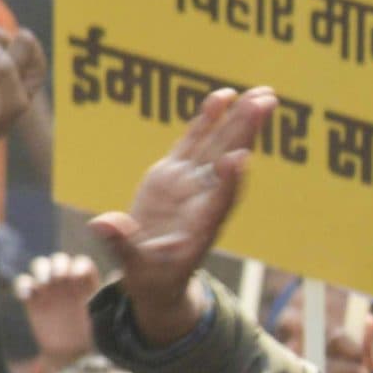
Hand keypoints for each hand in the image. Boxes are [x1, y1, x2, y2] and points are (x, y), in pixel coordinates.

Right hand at [14, 253, 102, 372]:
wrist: (71, 354)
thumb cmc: (92, 336)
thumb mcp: (103, 319)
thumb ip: (107, 303)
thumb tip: (115, 284)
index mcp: (86, 283)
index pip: (81, 263)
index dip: (79, 265)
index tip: (78, 275)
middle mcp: (67, 281)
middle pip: (59, 259)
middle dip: (59, 264)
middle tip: (59, 276)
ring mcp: (49, 288)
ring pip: (40, 265)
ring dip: (41, 269)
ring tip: (44, 282)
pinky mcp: (32, 298)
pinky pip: (23, 282)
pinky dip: (22, 285)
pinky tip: (26, 295)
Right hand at [89, 85, 276, 346]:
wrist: (157, 276)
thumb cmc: (152, 278)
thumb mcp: (136, 269)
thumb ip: (123, 245)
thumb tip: (104, 224)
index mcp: (199, 227)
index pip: (218, 202)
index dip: (229, 181)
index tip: (241, 158)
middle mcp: (203, 201)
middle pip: (228, 162)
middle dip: (246, 133)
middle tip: (267, 103)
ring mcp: (192, 184)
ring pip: (219, 147)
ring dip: (239, 120)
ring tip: (260, 93)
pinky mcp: (176, 174)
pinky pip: (196, 143)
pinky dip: (209, 120)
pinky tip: (225, 96)